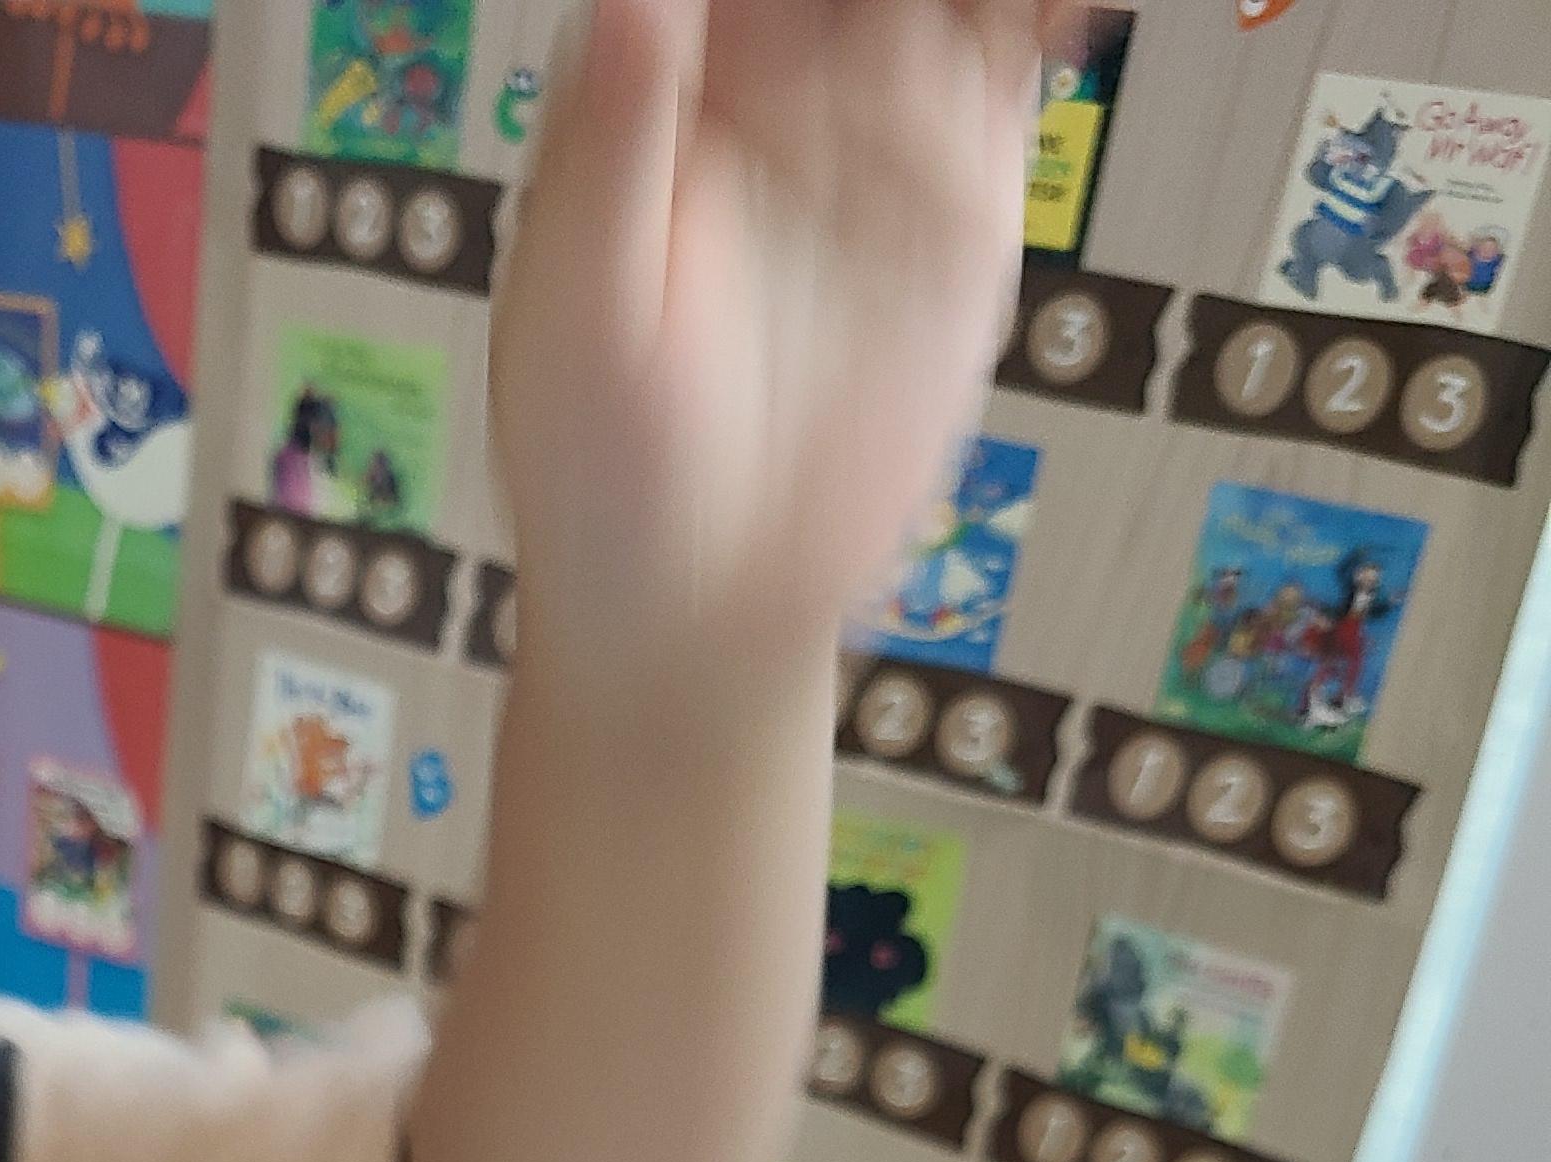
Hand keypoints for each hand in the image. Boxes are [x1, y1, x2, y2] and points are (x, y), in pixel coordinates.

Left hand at [493, 0, 1051, 715]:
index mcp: (663, 85)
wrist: (704, 611)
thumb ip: (618, 145)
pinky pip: (1011, 70)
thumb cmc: (602, 476)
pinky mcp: (959, 200)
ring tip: (1017, 6)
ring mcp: (872, 132)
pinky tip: (1067, 18)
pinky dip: (1046, 21)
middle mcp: (770, 81)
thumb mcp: (584, 311)